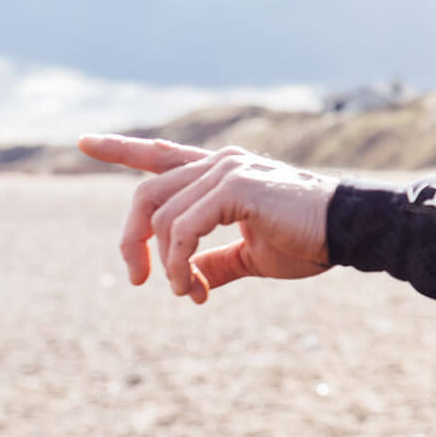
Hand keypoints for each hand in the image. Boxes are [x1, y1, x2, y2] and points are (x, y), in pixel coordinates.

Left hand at [77, 133, 334, 303]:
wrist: (350, 231)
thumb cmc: (310, 241)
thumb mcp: (254, 255)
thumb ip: (218, 262)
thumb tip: (191, 281)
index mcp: (222, 173)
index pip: (161, 156)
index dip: (120, 149)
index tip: (84, 142)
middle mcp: (220, 163)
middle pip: (146, 195)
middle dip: (130, 241)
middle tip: (137, 281)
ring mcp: (226, 170)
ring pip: (161, 216)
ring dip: (165, 266)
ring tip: (186, 294)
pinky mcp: (235, 186)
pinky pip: (183, 229)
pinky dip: (179, 264)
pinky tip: (193, 288)